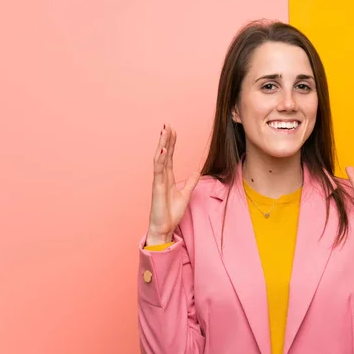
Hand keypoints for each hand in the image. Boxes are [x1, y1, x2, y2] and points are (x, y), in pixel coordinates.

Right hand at [146, 124, 199, 245]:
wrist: (164, 228)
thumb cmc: (171, 213)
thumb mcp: (186, 195)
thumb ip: (190, 182)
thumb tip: (196, 172)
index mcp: (167, 178)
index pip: (169, 157)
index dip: (171, 144)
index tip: (173, 131)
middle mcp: (161, 177)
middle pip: (163, 154)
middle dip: (165, 140)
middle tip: (167, 125)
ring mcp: (158, 182)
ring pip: (159, 159)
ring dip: (162, 145)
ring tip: (164, 132)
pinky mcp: (157, 188)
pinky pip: (158, 171)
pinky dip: (160, 160)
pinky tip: (163, 150)